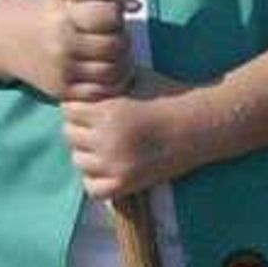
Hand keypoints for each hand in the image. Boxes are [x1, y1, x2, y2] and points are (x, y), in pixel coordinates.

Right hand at [22, 0, 133, 102]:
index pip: (110, 16)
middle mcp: (62, 45)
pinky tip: (107, 72)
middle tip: (117, 37)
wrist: (6, 38)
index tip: (109, 15)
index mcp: (64, 16)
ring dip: (123, 63)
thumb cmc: (45, 11)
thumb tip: (136, 7)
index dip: (116, 14)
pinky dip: (110, 84)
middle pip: (115, 46)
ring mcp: (61, 71)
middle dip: (123, 40)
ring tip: (117, 55)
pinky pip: (99, 92)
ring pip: (112, 72)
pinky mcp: (60, 90)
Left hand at [60, 79, 198, 200]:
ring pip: (78, 160)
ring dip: (87, 152)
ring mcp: (116, 165)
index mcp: (108, 111)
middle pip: (69, 135)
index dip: (78, 106)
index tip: (92, 107)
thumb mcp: (136, 79)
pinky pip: (92, 188)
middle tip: (98, 127)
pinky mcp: (127, 184)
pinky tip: (109, 167)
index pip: (68, 110)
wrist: (199, 125)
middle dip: (81, 128)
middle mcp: (107, 139)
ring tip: (104, 146)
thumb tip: (83, 80)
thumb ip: (107, 82)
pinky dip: (96, 179)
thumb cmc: (170, 96)